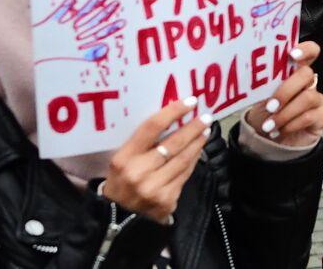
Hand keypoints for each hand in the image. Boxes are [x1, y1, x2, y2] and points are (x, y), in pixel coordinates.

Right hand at [101, 98, 209, 223]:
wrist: (116, 220)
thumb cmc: (120, 182)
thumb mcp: (121, 161)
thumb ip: (142, 144)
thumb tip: (172, 119)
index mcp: (124, 158)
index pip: (151, 128)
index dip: (173, 112)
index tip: (190, 102)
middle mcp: (139, 173)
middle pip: (173, 143)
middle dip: (193, 127)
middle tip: (206, 116)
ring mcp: (154, 188)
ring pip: (184, 159)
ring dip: (197, 143)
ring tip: (205, 130)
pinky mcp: (167, 200)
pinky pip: (185, 175)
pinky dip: (193, 161)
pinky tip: (198, 151)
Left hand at [243, 41, 322, 145]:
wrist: (269, 141)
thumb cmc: (265, 114)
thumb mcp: (259, 97)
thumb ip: (262, 83)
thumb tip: (252, 74)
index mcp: (294, 72)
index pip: (309, 52)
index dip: (305, 49)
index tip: (292, 54)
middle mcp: (308, 83)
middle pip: (306, 74)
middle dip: (286, 90)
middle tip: (271, 106)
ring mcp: (317, 100)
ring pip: (308, 98)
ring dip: (285, 113)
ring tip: (270, 124)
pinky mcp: (321, 117)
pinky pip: (309, 117)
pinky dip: (291, 125)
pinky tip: (280, 130)